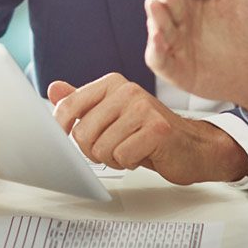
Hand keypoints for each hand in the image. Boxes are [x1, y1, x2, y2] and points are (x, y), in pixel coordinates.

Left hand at [49, 74, 247, 183]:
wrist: (194, 147)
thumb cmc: (151, 132)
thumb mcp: (113, 114)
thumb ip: (84, 102)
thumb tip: (54, 88)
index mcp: (112, 84)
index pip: (68, 105)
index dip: (59, 129)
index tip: (63, 140)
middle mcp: (127, 91)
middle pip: (82, 132)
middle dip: (92, 151)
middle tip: (112, 149)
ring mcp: (143, 109)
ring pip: (101, 148)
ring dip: (113, 159)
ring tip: (129, 150)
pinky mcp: (157, 130)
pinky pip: (122, 157)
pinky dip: (128, 163)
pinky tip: (142, 155)